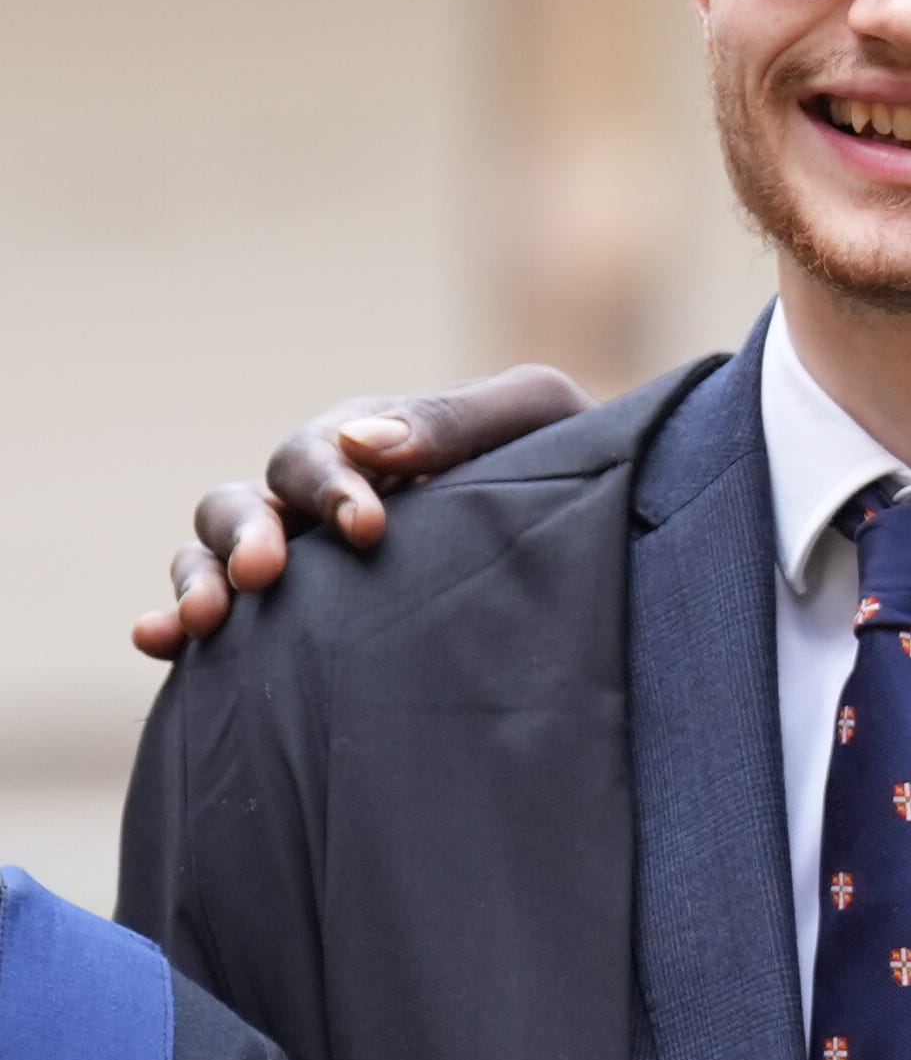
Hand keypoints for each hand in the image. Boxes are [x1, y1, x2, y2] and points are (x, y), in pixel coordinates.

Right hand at [136, 365, 596, 660]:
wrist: (606, 536)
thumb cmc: (572, 464)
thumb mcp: (534, 421)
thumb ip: (458, 419)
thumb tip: (370, 443)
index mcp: (374, 442)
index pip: (323, 451)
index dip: (331, 485)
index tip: (370, 528)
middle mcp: (323, 497)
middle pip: (250, 499)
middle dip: (249, 533)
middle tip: (266, 573)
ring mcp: (306, 558)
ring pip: (215, 553)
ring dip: (199, 578)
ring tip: (204, 620)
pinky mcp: (299, 618)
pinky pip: (222, 613)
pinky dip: (175, 619)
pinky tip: (155, 640)